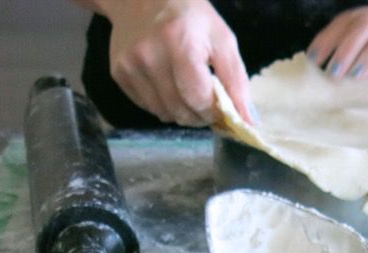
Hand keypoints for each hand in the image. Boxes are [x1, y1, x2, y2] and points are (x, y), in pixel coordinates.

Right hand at [96, 0, 254, 125]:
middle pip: (181, 112)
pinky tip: (167, 84)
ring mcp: (130, 66)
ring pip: (164, 114)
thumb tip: (248, 121)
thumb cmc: (189, 16)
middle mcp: (149, 56)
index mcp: (179, 43)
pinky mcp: (119, 73)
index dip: (213, 111)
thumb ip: (236, 81)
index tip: (220, 108)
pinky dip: (163, 104)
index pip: (198, 99)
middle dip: (199, 115)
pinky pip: (148, 106)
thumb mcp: (221, 39)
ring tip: (186, 91)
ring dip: (181, 112)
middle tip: (206, 102)